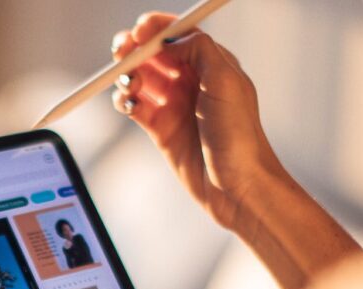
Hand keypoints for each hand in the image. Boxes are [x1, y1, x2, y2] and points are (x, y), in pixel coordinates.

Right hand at [111, 12, 362, 288]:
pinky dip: (125, 101)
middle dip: (134, 49)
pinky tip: (128, 103)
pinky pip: (135, 106)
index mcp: (212, 65)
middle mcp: (192, 82)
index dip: (157, 28)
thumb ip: (200, 49)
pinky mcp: (160, 130)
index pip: (179, 34)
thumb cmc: (240, 137)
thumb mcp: (226, 80)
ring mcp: (174, 106)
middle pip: (154, 54)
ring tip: (130, 83)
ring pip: (140, 78)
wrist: (237, 186)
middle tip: (122, 51)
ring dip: (128, 75)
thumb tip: (172, 38)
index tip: (140, 30)